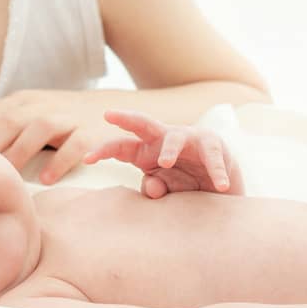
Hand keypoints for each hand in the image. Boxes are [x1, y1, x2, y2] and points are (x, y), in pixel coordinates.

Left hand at [0, 89, 126, 184]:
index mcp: (22, 102)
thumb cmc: (60, 122)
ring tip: (6, 178)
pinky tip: (46, 180)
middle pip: (9, 121)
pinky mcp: (90, 132)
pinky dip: (60, 161)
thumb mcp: (28, 116)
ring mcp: (67, 117)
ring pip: (39, 129)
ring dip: (19, 152)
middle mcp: (42, 106)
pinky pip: (75, 145)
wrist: (115, 110)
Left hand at [82, 109, 245, 197]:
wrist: (218, 188)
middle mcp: (164, 140)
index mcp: (146, 152)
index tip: (86, 158)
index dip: (103, 151)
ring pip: (175, 137)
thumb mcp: (167, 192)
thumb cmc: (185, 186)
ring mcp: (188, 139)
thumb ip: (154, 189)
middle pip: (143, 125)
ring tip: (165, 162)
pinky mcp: (212, 145)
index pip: (121, 147)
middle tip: (110, 115)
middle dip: (126, 118)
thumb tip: (150, 186)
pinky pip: (212, 156)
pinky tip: (220, 184)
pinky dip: (216, 171)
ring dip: (169, 149)